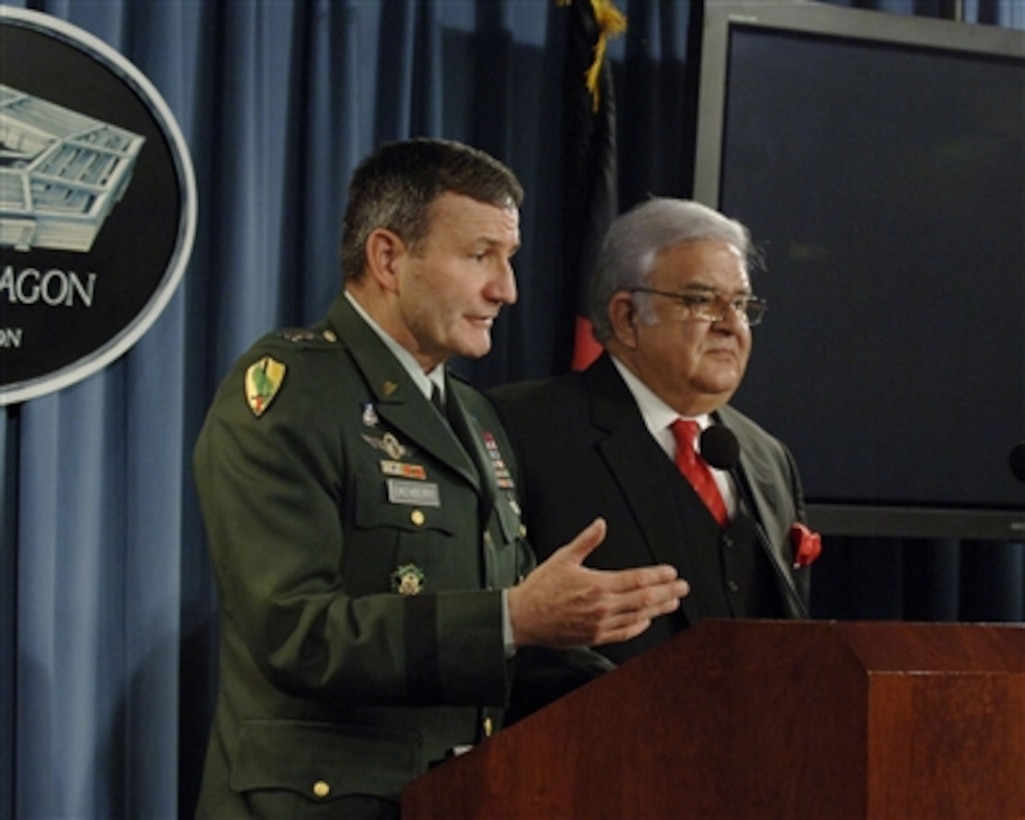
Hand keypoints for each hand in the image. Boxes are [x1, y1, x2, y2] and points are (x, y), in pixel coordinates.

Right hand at [508, 517, 689, 647]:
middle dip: (666, 592)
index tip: (671, 572)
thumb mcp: (563, 557)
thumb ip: (586, 541)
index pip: (637, 579)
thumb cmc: (540, 589)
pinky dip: (638, 627)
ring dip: (658, 609)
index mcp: (597, 584)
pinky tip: (646, 622)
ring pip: (638, 617)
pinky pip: (624, 633)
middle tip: (682, 588)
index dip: (658, 576)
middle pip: (644, 599)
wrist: (523, 617)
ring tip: (672, 603)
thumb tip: (600, 525)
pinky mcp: (595, 637)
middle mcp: (602, 606)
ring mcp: (600, 624)